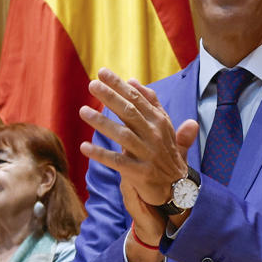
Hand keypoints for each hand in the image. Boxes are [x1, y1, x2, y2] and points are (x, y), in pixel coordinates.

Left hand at [79, 69, 198, 207]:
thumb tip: (135, 81)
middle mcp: (155, 135)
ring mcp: (148, 154)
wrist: (179, 188)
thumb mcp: (166, 126)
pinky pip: (117, 162)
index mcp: (160, 122)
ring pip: (122, 134)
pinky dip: (101, 154)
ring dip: (101, 123)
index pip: (138, 99)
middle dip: (110, 97)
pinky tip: (84, 147)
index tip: (102, 73)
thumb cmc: (168, 154)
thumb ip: (152, 104)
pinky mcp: (141, 173)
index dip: (119, 85)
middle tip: (91, 85)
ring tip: (83, 111)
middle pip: (129, 112)